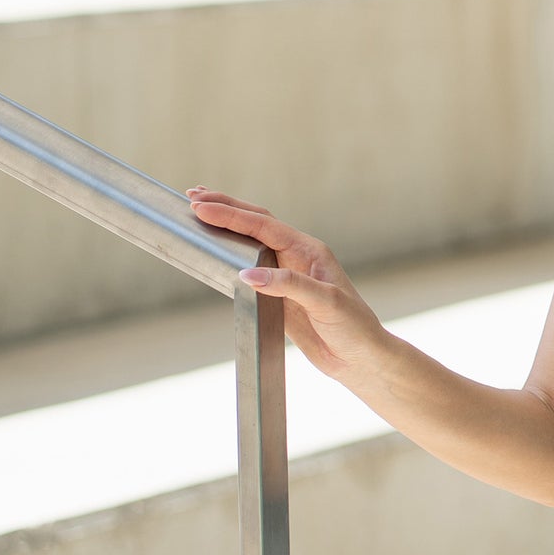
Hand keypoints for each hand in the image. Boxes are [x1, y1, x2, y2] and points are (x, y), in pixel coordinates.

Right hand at [186, 186, 389, 383]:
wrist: (360, 358)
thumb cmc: (353, 328)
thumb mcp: (326, 303)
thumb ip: (289, 285)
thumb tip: (247, 273)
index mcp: (309, 251)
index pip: (264, 226)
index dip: (232, 214)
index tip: (202, 207)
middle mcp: (297, 257)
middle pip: (256, 224)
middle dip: (226, 208)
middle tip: (193, 196)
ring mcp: (287, 275)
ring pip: (251, 242)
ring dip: (227, 226)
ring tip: (200, 210)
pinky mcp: (278, 295)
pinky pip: (250, 269)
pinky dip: (231, 254)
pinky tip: (217, 249)